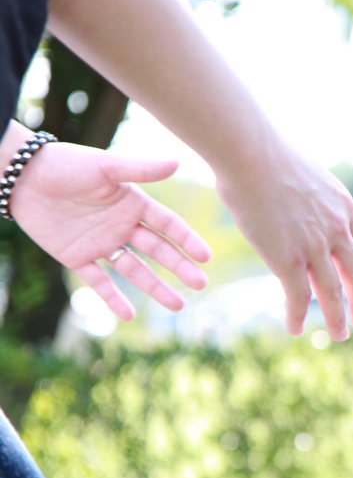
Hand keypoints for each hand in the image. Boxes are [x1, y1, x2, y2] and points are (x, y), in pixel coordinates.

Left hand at [10, 139, 211, 320]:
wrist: (22, 176)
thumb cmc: (65, 164)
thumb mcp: (105, 167)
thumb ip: (140, 169)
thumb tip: (178, 162)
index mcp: (133, 204)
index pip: (168, 226)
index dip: (187, 240)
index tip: (205, 257)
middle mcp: (122, 226)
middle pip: (158, 251)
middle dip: (180, 268)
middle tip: (201, 284)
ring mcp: (101, 243)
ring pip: (135, 270)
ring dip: (155, 287)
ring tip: (177, 305)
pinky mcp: (77, 257)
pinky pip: (99, 281)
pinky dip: (113, 298)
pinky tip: (128, 315)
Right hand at [214, 143, 352, 340]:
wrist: (249, 149)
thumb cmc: (265, 150)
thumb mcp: (303, 172)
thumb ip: (309, 194)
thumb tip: (296, 195)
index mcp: (343, 207)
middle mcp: (336, 229)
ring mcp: (314, 245)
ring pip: (334, 292)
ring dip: (338, 318)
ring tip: (340, 336)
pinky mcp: (287, 257)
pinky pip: (299, 296)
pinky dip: (298, 316)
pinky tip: (295, 329)